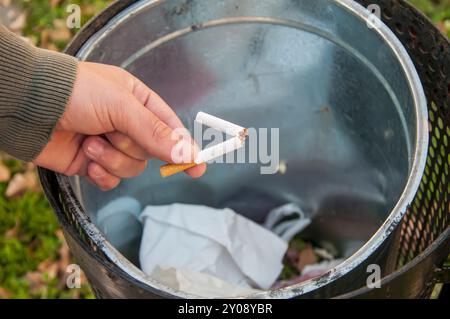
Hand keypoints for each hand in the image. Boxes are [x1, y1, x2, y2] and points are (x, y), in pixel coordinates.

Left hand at [34, 62, 205, 189]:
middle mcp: (126, 124)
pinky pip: (111, 180)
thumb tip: (188, 154)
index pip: (170, 127)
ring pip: (131, 168)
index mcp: (138, 102)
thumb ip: (156, 133)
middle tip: (109, 132)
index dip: (185, 147)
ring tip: (89, 143)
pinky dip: (100, 173)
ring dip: (110, 159)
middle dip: (129, 146)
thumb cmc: (75, 93)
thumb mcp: (121, 106)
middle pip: (150, 152)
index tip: (199, 166)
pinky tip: (85, 159)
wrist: (29, 107)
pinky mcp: (93, 164)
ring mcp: (109, 145)